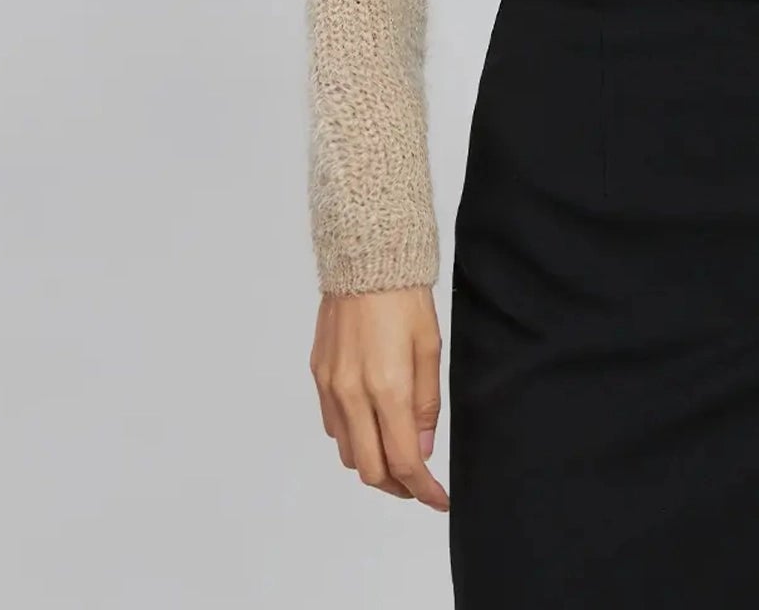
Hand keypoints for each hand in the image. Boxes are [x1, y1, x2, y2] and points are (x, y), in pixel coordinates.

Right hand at [310, 284, 448, 509]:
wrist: (366, 258)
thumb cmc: (405, 297)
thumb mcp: (430, 348)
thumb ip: (426, 405)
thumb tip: (421, 450)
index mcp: (386, 387)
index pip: (402, 460)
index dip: (423, 489)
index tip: (439, 500)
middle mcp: (352, 393)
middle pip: (369, 469)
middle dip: (397, 486)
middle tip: (419, 484)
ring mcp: (330, 386)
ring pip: (347, 452)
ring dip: (373, 464)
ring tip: (397, 456)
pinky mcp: (318, 375)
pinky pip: (333, 425)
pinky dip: (353, 438)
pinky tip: (372, 425)